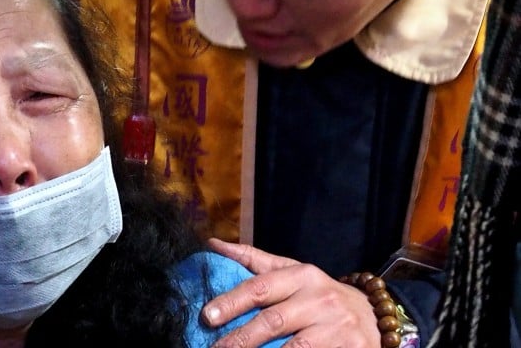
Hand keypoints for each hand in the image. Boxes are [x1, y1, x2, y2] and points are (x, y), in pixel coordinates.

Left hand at [203, 238, 378, 347]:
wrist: (375, 316)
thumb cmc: (319, 294)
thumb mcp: (293, 272)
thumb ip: (254, 261)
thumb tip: (213, 244)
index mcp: (302, 275)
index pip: (260, 287)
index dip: (232, 301)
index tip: (208, 315)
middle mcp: (320, 299)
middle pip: (273, 321)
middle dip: (241, 337)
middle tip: (216, 347)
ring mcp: (337, 327)